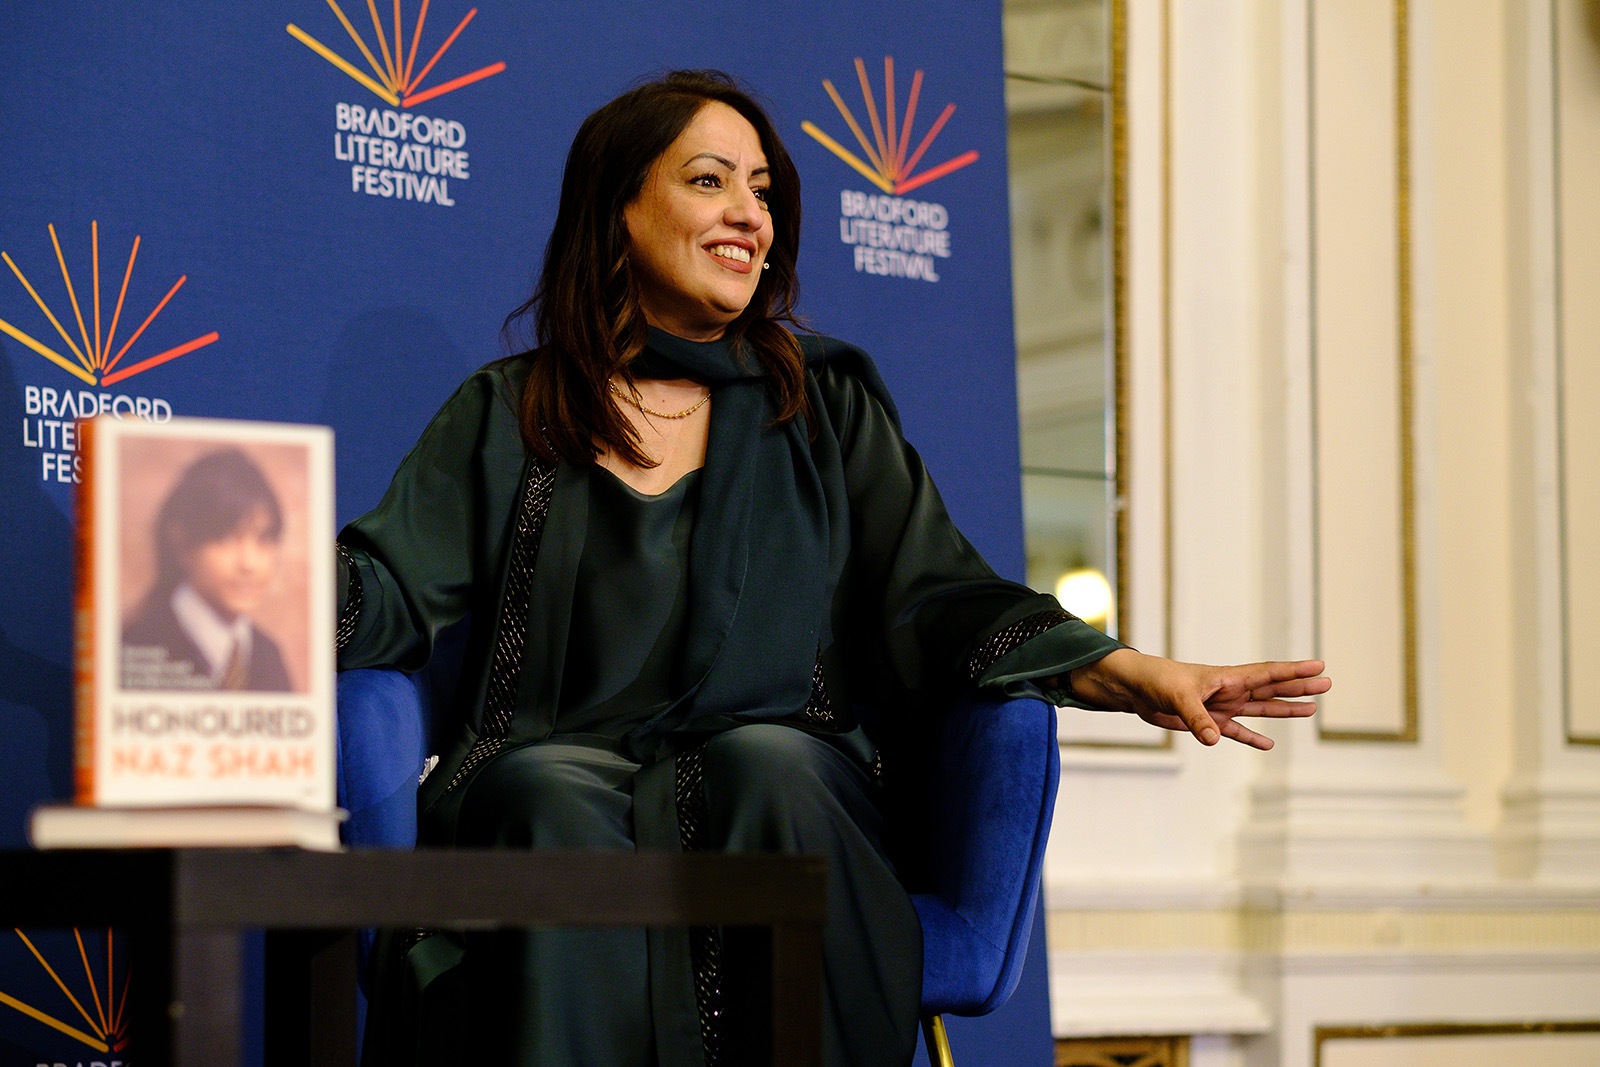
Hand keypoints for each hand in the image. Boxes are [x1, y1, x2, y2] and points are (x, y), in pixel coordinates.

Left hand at [1057, 649, 1328, 749]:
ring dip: (1283, 710)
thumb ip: (1198, 719)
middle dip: (1298, 687)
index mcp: (1226, 678)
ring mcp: (1220, 706)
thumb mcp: (1177, 698)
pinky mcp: (1207, 722)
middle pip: (1271, 689)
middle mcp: (1228, 690)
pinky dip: (1251, 738)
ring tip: (1311, 710)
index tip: (1319, 665)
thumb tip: (1215, 740)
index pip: (1266, 673)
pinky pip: (1236, 731)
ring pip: (1259, 709)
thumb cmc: (1155, 681)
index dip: (1293, 670)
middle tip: (1327, 684)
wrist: (1134, 689)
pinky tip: (1268, 744)